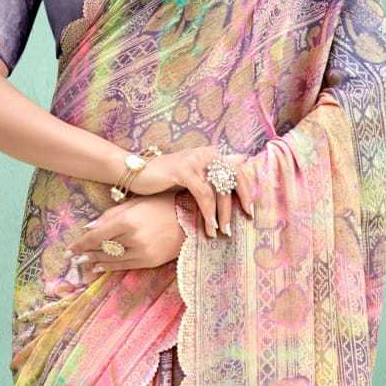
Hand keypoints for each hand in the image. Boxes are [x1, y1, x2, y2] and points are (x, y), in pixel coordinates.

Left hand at [71, 191, 185, 274]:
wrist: (190, 219)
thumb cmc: (162, 205)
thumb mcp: (135, 203)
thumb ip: (111, 215)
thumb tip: (89, 228)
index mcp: (127, 220)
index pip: (96, 236)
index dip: (81, 244)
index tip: (69, 249)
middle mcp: (133, 238)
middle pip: (102, 248)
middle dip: (86, 253)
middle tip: (73, 257)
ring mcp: (142, 252)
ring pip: (112, 259)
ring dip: (96, 260)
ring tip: (85, 262)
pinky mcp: (150, 261)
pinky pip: (125, 265)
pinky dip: (111, 266)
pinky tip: (100, 266)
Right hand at [126, 144, 254, 235]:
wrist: (136, 172)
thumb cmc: (164, 179)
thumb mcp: (191, 178)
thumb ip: (210, 181)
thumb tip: (232, 189)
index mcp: (211, 154)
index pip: (238, 171)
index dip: (246, 191)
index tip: (250, 212)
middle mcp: (206, 153)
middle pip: (233, 180)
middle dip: (236, 206)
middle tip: (235, 227)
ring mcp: (195, 160)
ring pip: (218, 190)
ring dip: (222, 214)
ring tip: (220, 232)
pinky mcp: (184, 169)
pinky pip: (203, 194)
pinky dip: (208, 211)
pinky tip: (208, 226)